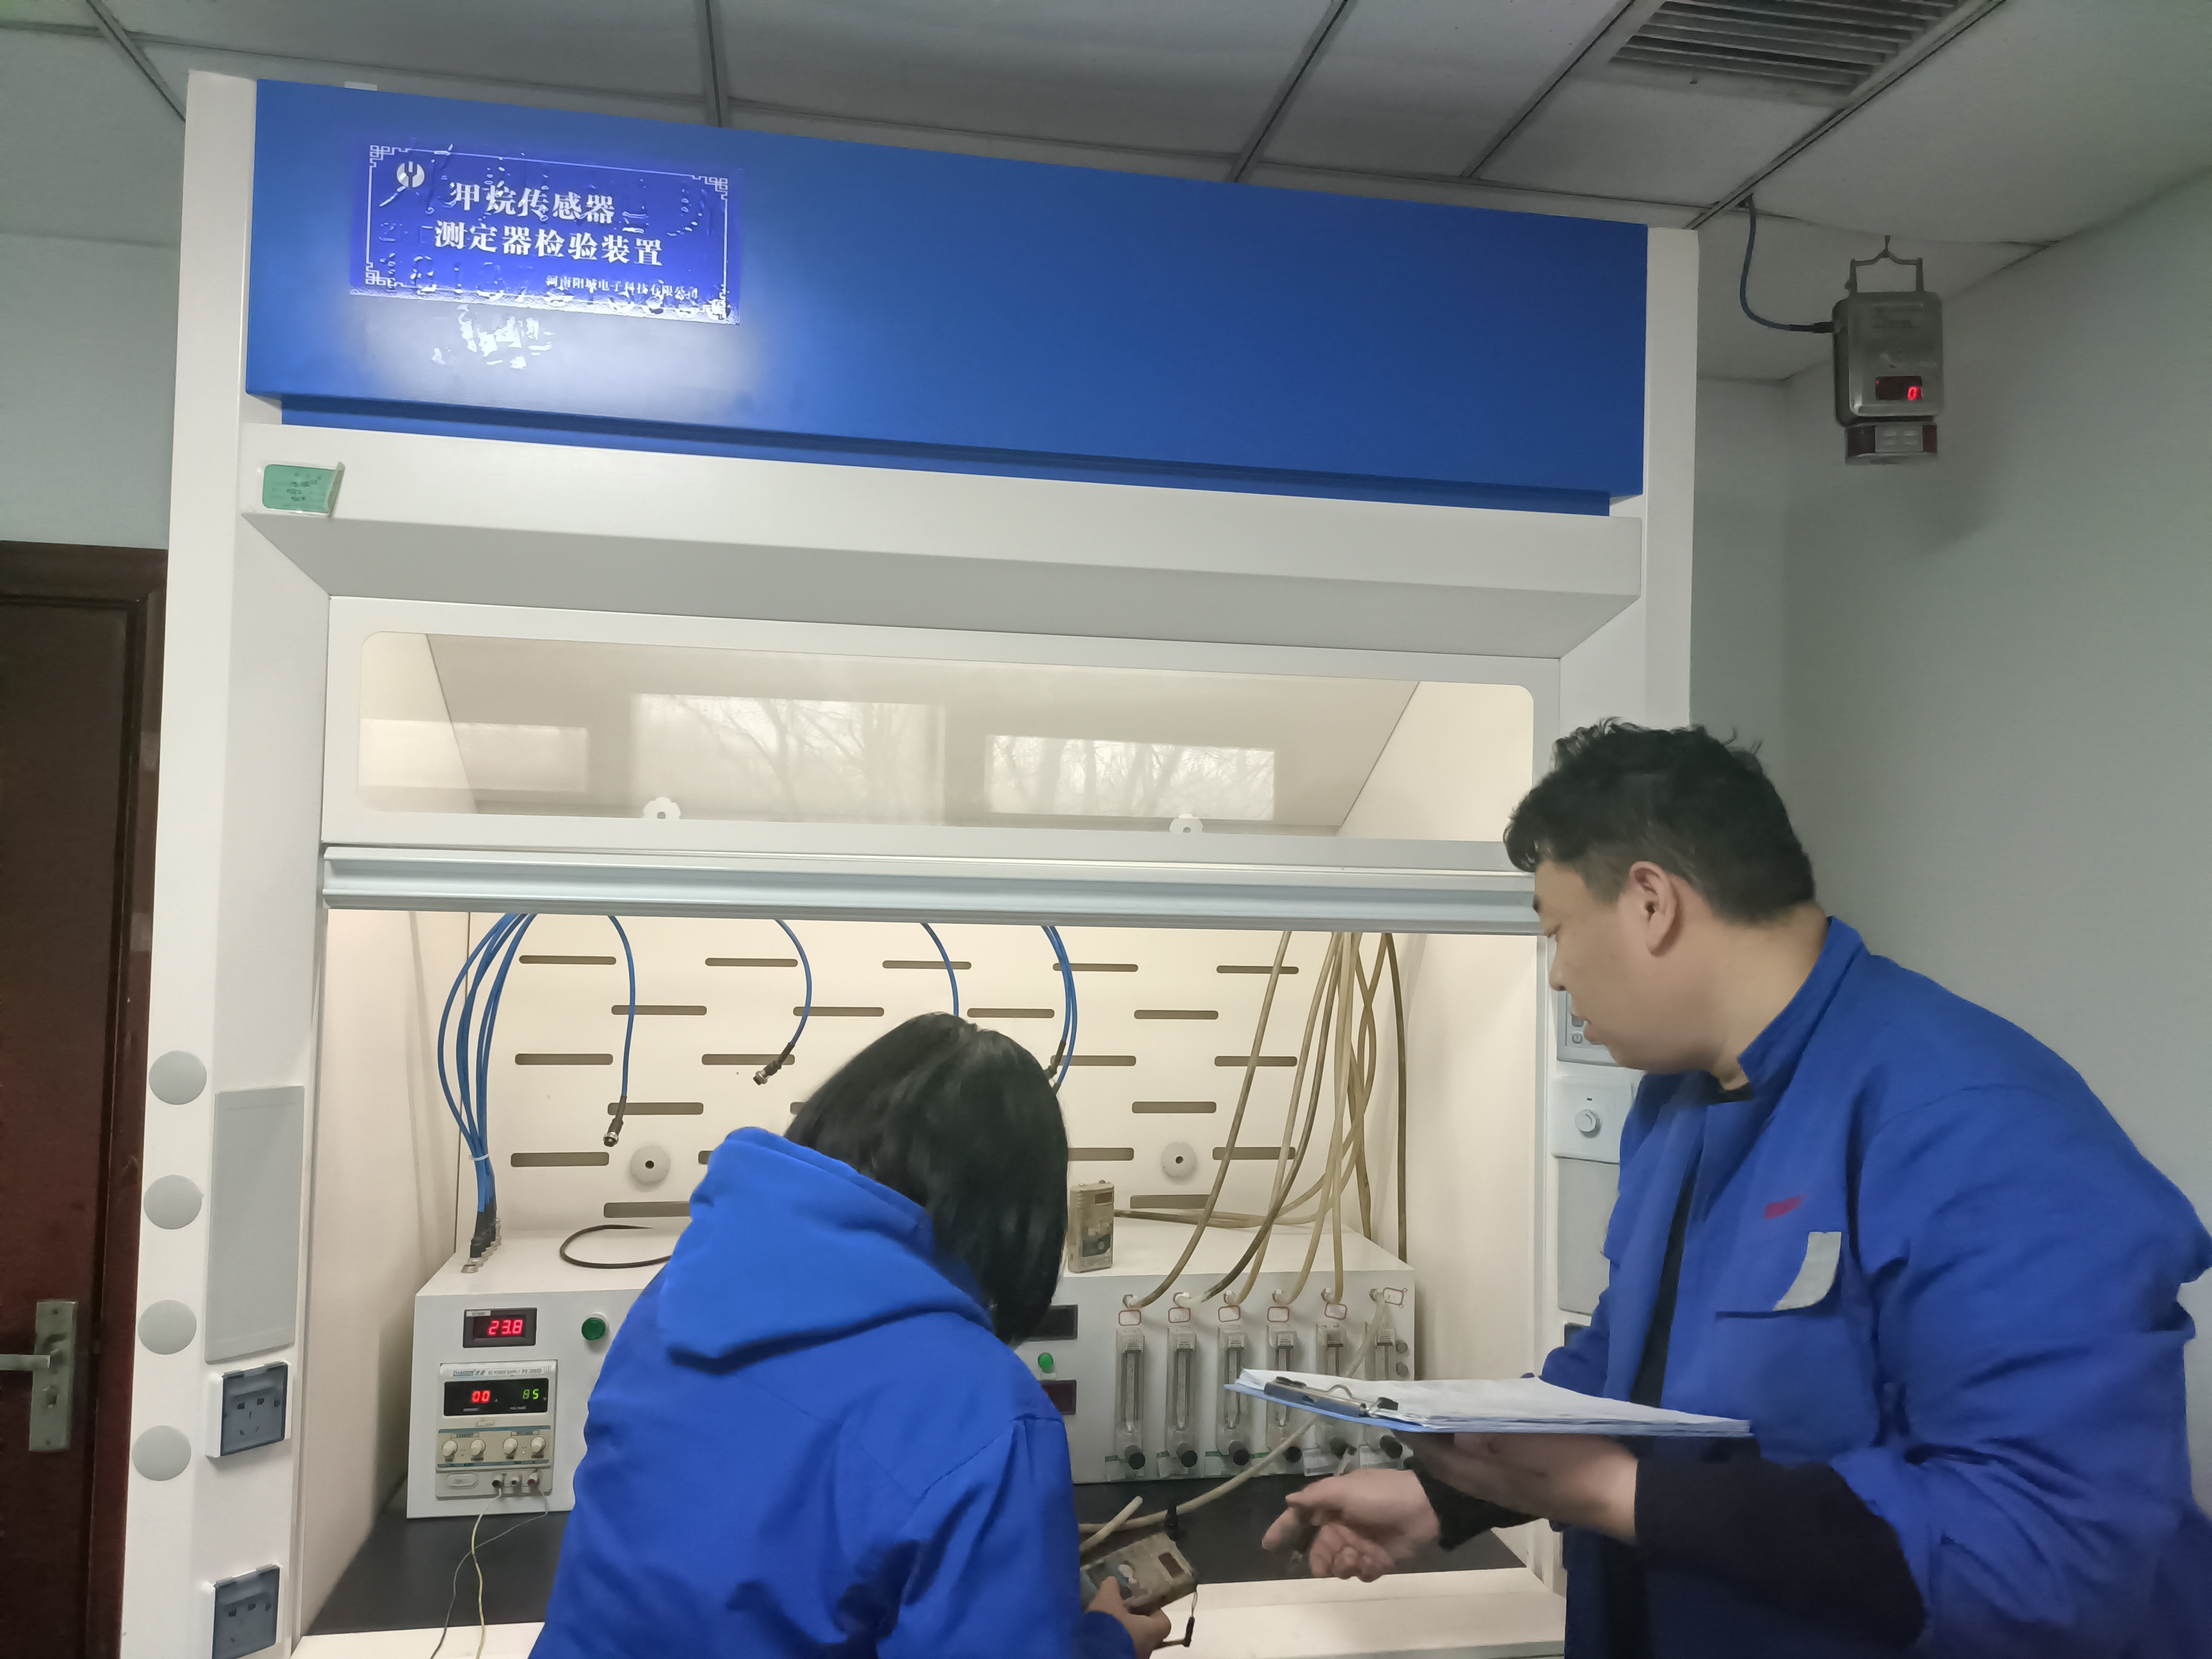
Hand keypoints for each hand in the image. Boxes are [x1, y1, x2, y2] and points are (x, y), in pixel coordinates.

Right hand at [1085, 1574, 1172, 1656]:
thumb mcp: (1107, 1599)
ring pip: (1134, 1641)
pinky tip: (1100, 1633)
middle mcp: (1147, 1648)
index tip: (1140, 1604)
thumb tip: (1112, 1581)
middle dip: (1134, 1620)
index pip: (1163, 1622)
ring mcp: (1135, 1657)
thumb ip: (1112, 1587)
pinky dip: (1115, 1640)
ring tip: (1107, 1621)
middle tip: (1120, 1610)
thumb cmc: (1108, 1625)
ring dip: (1123, 1631)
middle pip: (1147, 1632)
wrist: (1092, 1653)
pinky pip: (1122, 1648)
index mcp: (1151, 1632)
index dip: (1154, 1611)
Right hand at [1260, 1468, 1437, 1581]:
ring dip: (1343, 1564)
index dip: (1283, 1530)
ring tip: (1358, 1555)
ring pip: (1336, 1566)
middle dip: (1321, 1558)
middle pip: (1317, 1550)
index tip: (1268, 1545)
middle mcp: (1341, 1526)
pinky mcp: (1375, 1561)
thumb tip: (1288, 1501)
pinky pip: (1358, 1574)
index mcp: (1331, 1506)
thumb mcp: (1345, 1489)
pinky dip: (1362, 1569)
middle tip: (1332, 1558)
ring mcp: (1358, 1544)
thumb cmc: (1381, 1495)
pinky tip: (1373, 1561)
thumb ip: (1315, 1497)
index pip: (1300, 1519)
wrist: (1423, 1510)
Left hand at [1416, 1433, 1637, 1540]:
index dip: (1419, 1440)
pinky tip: (1485, 1434)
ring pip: (1471, 1468)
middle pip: (1452, 1467)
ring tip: (1444, 1418)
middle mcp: (1496, 1489)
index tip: (1398, 1416)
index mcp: (1493, 1480)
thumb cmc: (1580, 1464)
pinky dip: (1477, 1450)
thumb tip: (1459, 1435)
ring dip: (1453, 1447)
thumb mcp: (1537, 1443)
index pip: (1443, 1461)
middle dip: (1431, 1442)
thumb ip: (1496, 1440)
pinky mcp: (1531, 1488)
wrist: (1623, 1497)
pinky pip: (1491, 1468)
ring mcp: (1514, 1491)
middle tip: (1417, 1413)